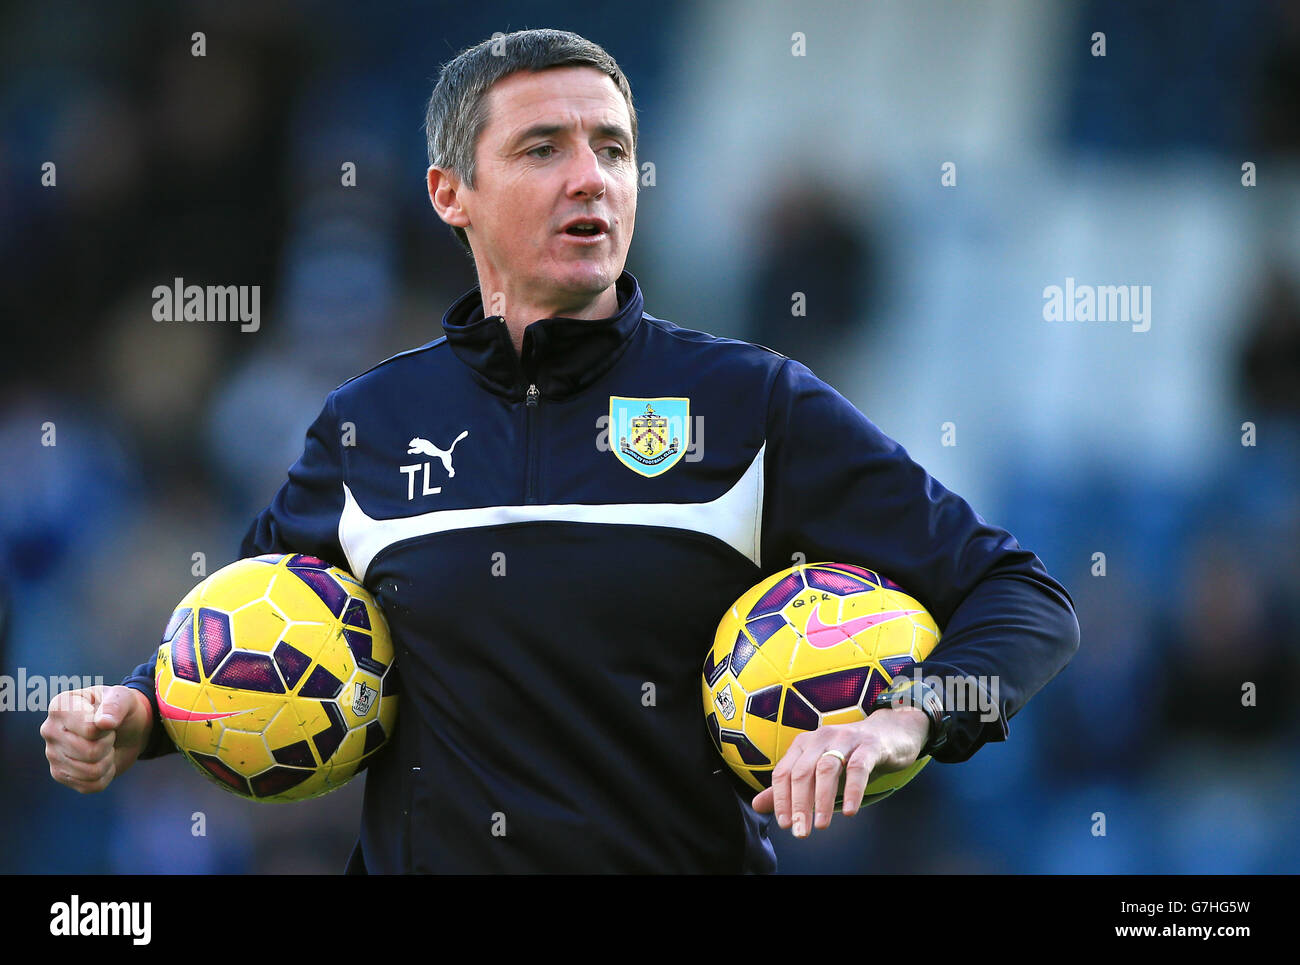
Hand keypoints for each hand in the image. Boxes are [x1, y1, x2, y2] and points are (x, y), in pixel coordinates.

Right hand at [41, 685, 153, 793]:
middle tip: (107, 733)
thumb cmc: (120, 709)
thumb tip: (104, 723)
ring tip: (104, 746)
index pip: (90, 730)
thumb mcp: (123, 697)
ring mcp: (52, 755)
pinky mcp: (60, 775)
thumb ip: (115, 705)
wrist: (124, 728)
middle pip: (91, 752)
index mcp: (60, 707)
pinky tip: (102, 760)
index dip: (108, 727)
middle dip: (109, 744)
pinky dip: (106, 775)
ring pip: (91, 772)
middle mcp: (49, 730)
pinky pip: (91, 786)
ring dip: (108, 760)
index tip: (105, 718)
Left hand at [751, 706, 929, 836]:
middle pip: (802, 772)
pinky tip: (849, 811)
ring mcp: (845, 739)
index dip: (781, 799)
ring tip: (821, 825)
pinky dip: (852, 790)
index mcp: (804, 743)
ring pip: (826, 769)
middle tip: (801, 832)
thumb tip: (757, 805)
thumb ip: (790, 788)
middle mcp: (820, 737)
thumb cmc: (850, 755)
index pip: (784, 772)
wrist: (890, 732)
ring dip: (821, 800)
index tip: (785, 824)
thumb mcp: (818, 771)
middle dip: (799, 805)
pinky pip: (858, 767)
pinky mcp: (869, 745)